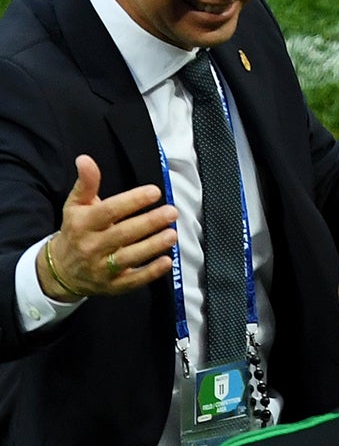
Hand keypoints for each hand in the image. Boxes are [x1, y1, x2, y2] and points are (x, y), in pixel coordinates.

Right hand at [39, 156, 176, 302]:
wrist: (60, 271)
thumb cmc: (75, 231)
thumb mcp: (76, 206)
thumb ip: (86, 183)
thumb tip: (85, 159)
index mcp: (83, 225)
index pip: (109, 211)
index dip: (132, 201)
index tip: (155, 191)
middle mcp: (91, 247)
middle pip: (123, 234)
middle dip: (149, 223)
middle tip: (172, 212)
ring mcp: (101, 268)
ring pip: (130, 257)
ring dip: (153, 246)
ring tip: (172, 234)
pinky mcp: (111, 286)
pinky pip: (132, 281)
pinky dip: (150, 273)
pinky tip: (167, 261)